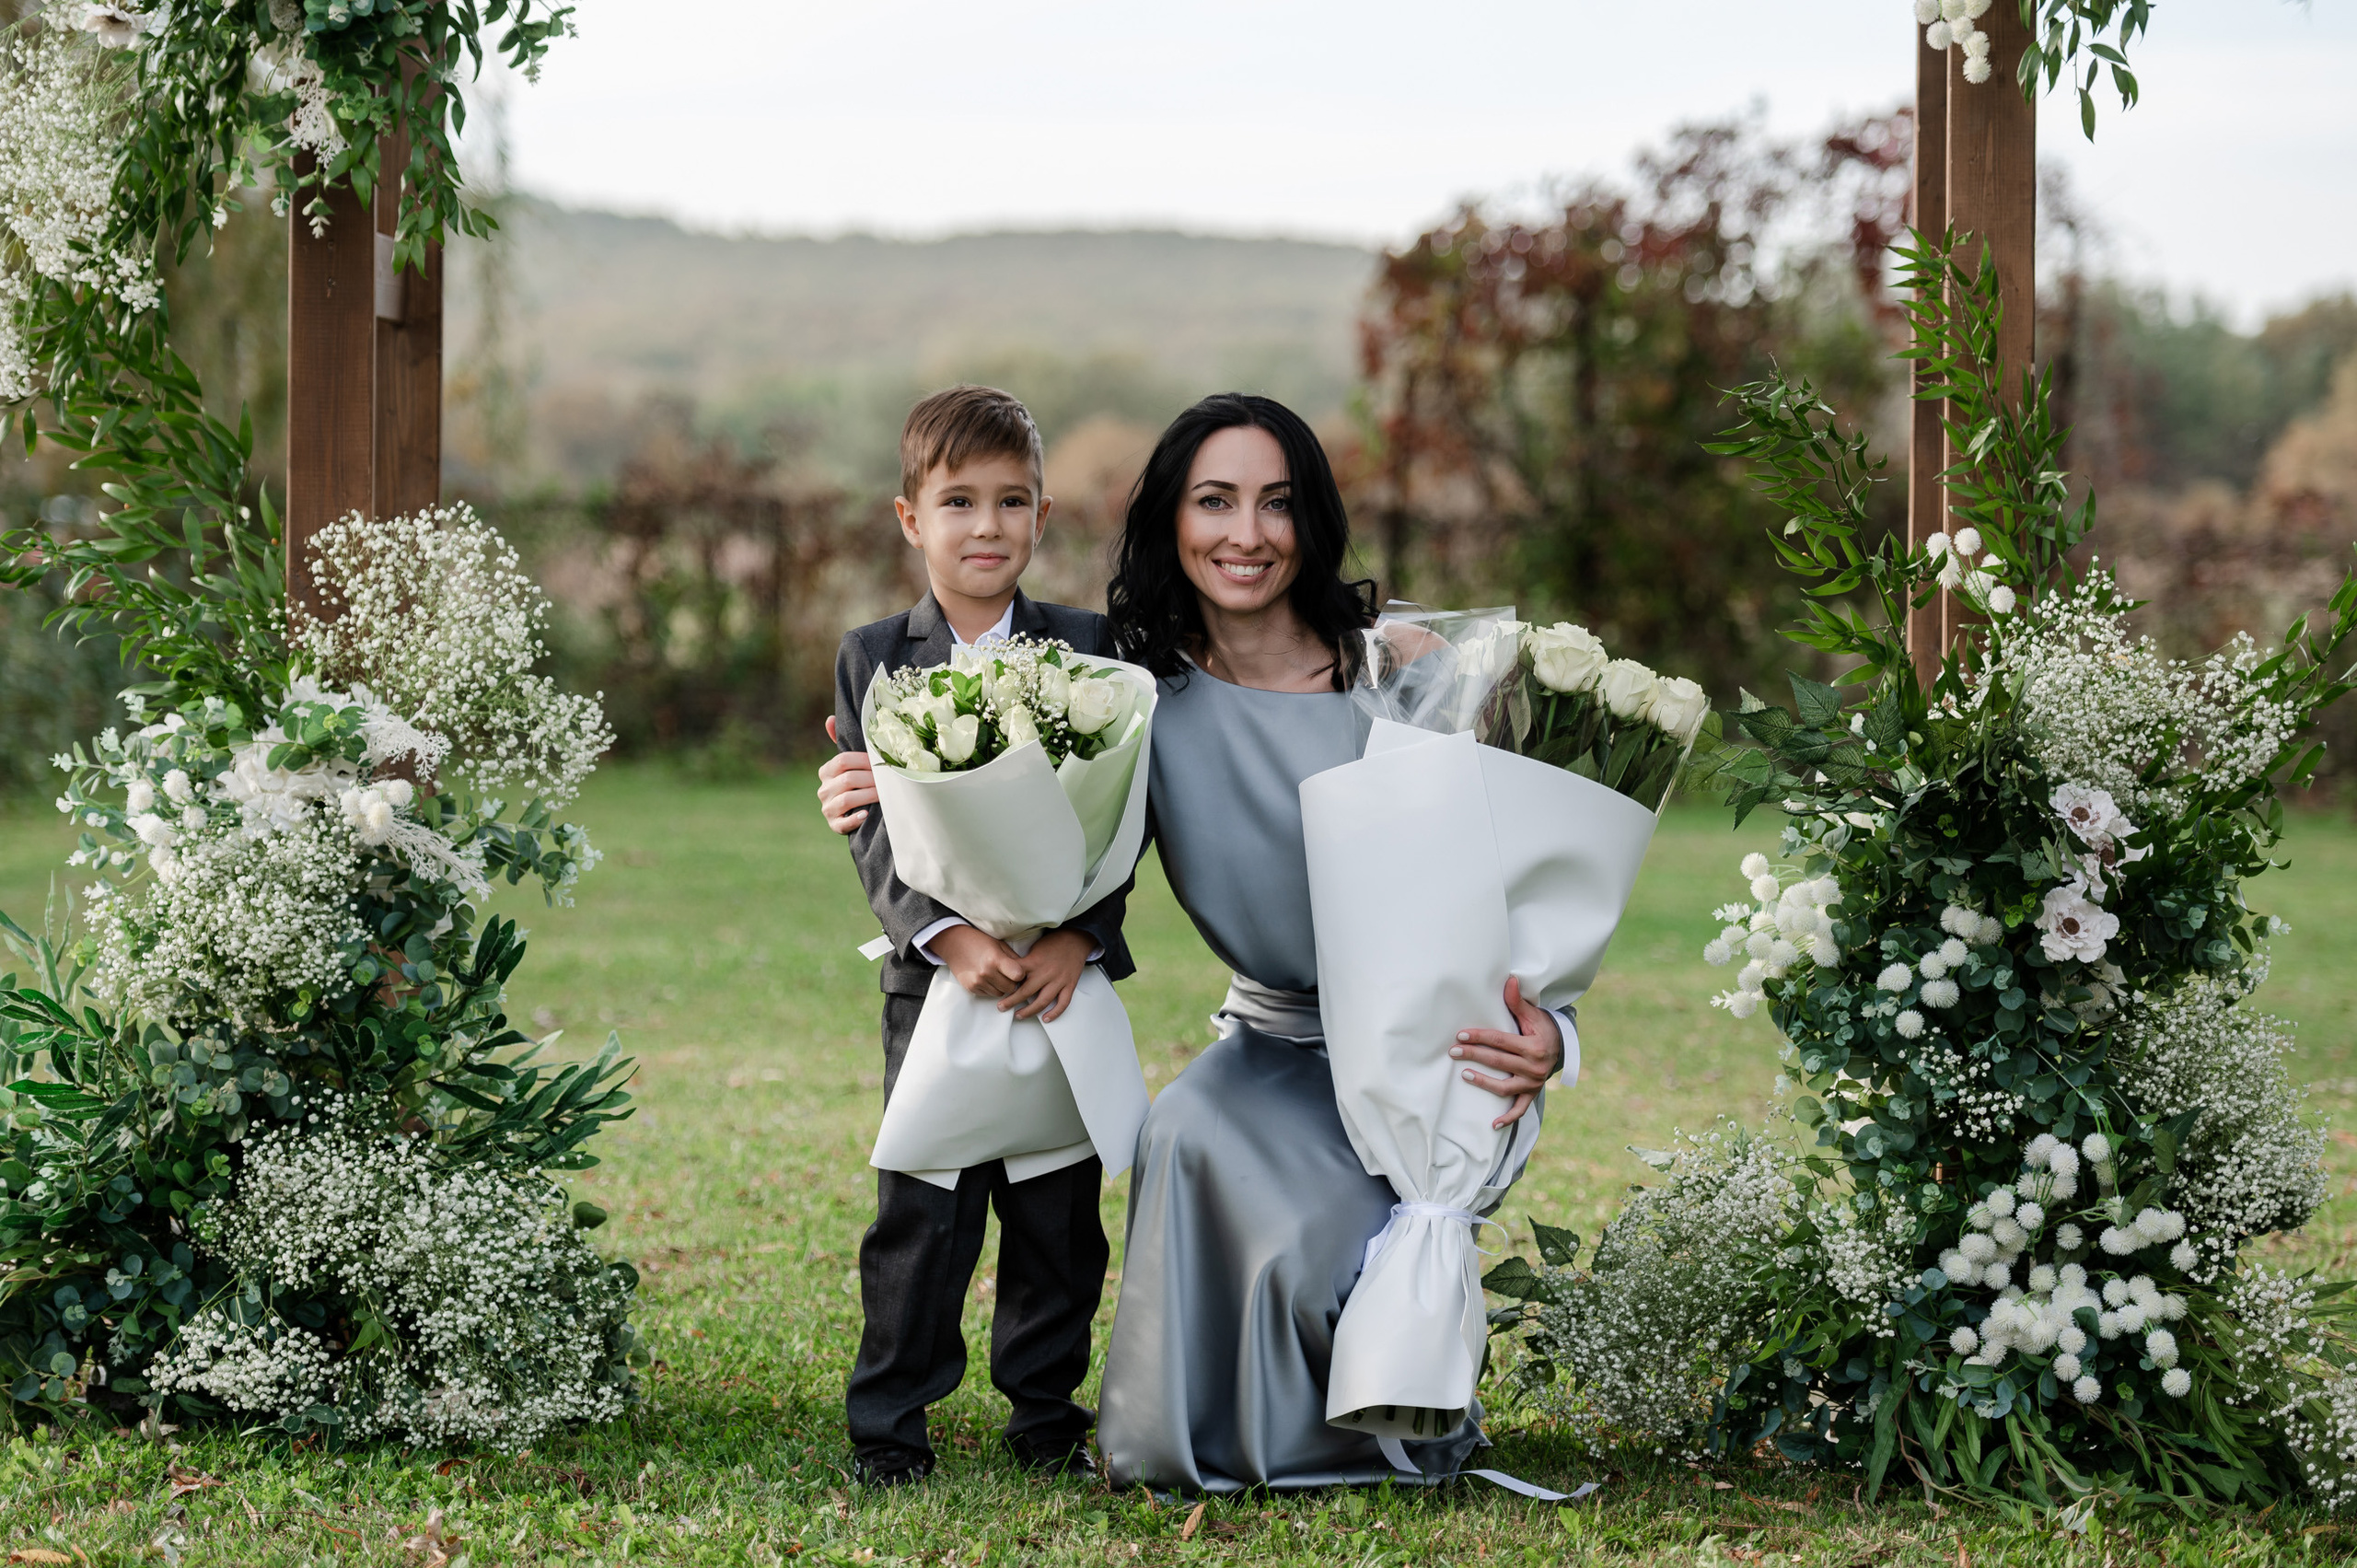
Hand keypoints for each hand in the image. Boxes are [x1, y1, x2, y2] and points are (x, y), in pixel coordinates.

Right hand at [819, 717, 875, 834]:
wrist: (856, 811)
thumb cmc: (858, 782)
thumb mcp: (851, 764)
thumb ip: (842, 743)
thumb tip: (829, 719)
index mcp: (826, 771)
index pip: (842, 760)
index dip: (864, 760)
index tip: (881, 763)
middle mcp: (823, 789)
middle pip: (847, 779)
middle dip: (871, 779)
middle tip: (890, 780)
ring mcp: (827, 808)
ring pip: (847, 799)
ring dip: (868, 796)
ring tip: (884, 794)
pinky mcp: (834, 825)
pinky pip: (843, 823)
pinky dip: (855, 819)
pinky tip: (867, 815)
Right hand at [929, 925, 1024, 999]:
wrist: (954, 943)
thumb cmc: (979, 941)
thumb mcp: (999, 944)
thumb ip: (1013, 958)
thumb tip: (1027, 972)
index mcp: (995, 959)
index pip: (1018, 976)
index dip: (1021, 974)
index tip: (1018, 970)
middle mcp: (986, 972)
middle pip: (1010, 988)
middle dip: (1012, 982)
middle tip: (1008, 973)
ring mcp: (977, 982)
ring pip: (1000, 993)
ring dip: (1001, 987)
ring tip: (997, 975)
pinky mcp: (971, 988)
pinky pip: (988, 994)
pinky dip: (991, 988)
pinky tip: (987, 977)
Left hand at [1002, 928, 1092, 1021]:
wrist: (1075, 939)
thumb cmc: (1052, 943)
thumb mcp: (1034, 948)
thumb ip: (1024, 962)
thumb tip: (1008, 973)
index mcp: (1034, 962)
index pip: (1015, 976)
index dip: (1005, 984)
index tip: (997, 990)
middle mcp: (1046, 973)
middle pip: (1026, 992)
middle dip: (1011, 1002)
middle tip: (1001, 1007)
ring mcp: (1059, 980)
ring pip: (1043, 1001)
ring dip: (1029, 1011)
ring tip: (1019, 1015)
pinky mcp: (1069, 985)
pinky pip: (1063, 1003)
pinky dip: (1054, 1013)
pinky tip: (1045, 1018)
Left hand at [1452, 975, 1562, 1130]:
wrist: (1563, 1048)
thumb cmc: (1543, 1028)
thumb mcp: (1534, 1015)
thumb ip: (1517, 1002)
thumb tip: (1509, 979)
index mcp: (1534, 1047)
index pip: (1501, 1041)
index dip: (1480, 1037)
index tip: (1461, 1035)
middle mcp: (1534, 1067)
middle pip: (1498, 1062)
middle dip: (1474, 1056)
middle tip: (1453, 1052)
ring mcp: (1533, 1083)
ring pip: (1504, 1087)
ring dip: (1484, 1083)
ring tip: (1464, 1075)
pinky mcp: (1532, 1094)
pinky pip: (1520, 1109)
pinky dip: (1508, 1118)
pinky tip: (1492, 1124)